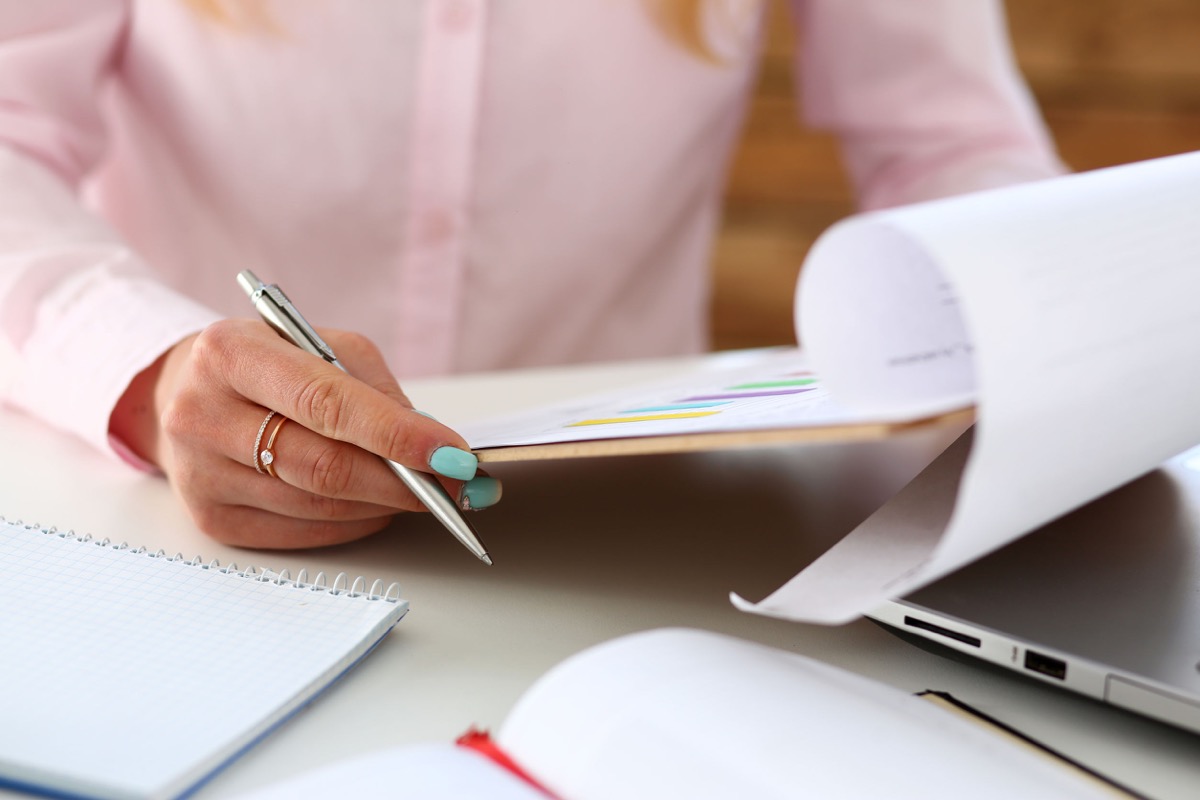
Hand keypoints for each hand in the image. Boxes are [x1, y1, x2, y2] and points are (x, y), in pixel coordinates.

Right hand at [109, 318, 500, 547]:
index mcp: (230, 353)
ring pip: (317, 505)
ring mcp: (201, 473)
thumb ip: (372, 389)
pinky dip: (353, 522)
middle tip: (457, 486)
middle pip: (322, 465)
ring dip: (383, 504)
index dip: (396, 434)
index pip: (325, 403)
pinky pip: (301, 532)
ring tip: (425, 492)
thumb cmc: (269, 364)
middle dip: (402, 481)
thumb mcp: (318, 345)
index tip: (453, 455)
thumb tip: (432, 447)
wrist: (185, 392)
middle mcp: (203, 414)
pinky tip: (377, 507)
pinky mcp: (211, 518)